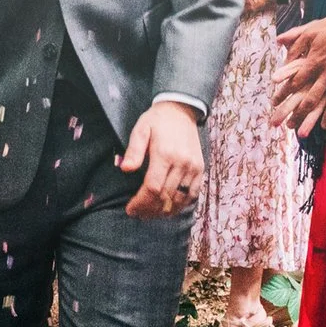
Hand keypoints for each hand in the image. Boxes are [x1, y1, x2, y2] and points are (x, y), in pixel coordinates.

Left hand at [119, 99, 206, 218]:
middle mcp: (182, 163)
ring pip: (179, 199)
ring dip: (164, 211)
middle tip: (138, 215)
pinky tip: (168, 209)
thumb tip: (125, 169)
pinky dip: (180, 205)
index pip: (153, 187)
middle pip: (165, 197)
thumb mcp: (140, 130)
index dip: (141, 202)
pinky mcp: (200, 169)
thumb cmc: (157, 121)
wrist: (181, 111)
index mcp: (165, 154)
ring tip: (150, 215)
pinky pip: (192, 194)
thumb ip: (133, 150)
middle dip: (149, 210)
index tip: (131, 209)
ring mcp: (193, 167)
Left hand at [275, 8, 325, 135]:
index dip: (283, 94)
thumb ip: (293, 38)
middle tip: (290, 127)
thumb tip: (278, 43)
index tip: (274, 103)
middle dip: (299, 114)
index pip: (294, 83)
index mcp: (313, 63)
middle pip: (311, 98)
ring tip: (319, 128)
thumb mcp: (309, 29)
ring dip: (324, 116)